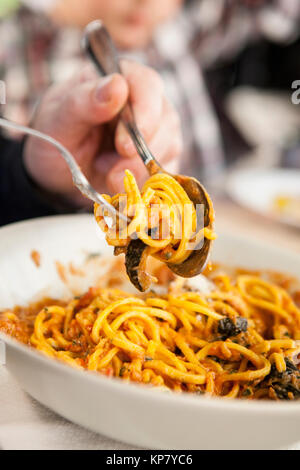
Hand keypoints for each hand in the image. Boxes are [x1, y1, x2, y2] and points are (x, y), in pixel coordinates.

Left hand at [24, 61, 181, 206]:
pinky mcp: (161, 158)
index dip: (143, 115)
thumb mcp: (58, 121)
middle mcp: (143, 101)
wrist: (57, 176)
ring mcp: (156, 130)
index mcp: (117, 79)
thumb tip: (117, 85)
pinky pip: (167, 171)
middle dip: (140, 154)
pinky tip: (122, 186)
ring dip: (140, 171)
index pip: (147, 85)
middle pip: (165, 119)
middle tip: (111, 174)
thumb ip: (84, 101)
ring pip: (169, 147)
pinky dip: (145, 183)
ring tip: (109, 178)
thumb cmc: (55, 140)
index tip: (124, 147)